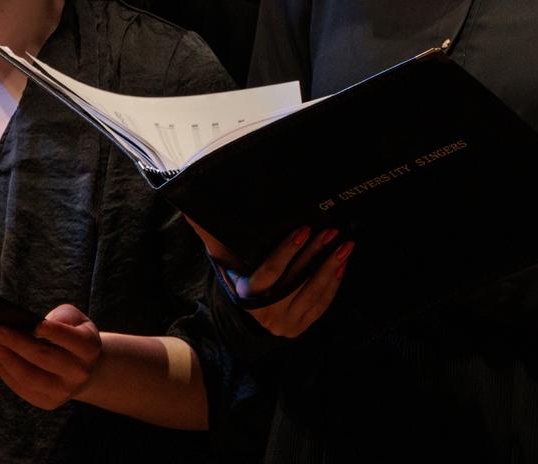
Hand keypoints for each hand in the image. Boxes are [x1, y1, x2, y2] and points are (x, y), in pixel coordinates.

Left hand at [0, 305, 100, 410]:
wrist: (84, 369)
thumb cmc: (74, 338)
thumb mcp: (78, 321)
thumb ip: (65, 316)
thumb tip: (45, 322)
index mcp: (90, 348)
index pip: (72, 339)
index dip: (55, 332)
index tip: (36, 325)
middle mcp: (80, 372)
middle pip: (43, 357)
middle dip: (16, 343)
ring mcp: (64, 390)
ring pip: (28, 375)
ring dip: (4, 358)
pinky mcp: (48, 402)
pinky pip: (21, 387)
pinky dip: (5, 371)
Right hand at [189, 222, 351, 337]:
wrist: (249, 317)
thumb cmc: (239, 277)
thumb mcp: (225, 260)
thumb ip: (212, 235)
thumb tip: (192, 211)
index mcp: (245, 297)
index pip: (268, 274)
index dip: (287, 252)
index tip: (303, 229)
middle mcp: (264, 314)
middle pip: (295, 282)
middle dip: (315, 254)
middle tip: (331, 231)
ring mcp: (284, 324)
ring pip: (312, 293)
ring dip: (331, 267)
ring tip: (345, 244)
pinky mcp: (301, 327)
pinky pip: (322, 305)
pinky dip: (334, 284)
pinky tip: (343, 264)